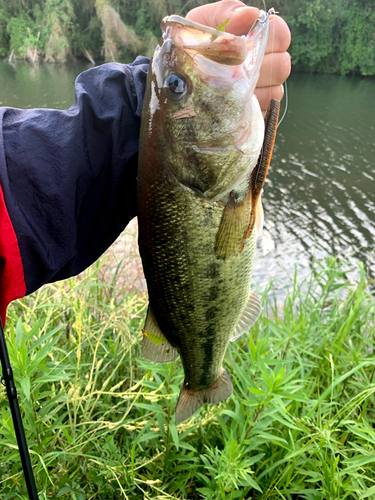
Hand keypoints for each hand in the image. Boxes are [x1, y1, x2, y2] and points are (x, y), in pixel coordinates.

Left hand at [186, 0, 290, 115]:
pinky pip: (266, 109)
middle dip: (259, 65)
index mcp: (257, 38)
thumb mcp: (202, 23)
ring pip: (275, 88)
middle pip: (282, 64)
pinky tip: (230, 102)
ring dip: (253, 87)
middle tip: (234, 67)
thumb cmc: (193, 46)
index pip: (281, 33)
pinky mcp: (257, 111)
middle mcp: (266, 63)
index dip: (270, 36)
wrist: (178, 80)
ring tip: (228, 85)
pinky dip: (249, 106)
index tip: (247, 42)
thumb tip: (250, 14)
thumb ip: (226, 12)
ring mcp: (263, 89)